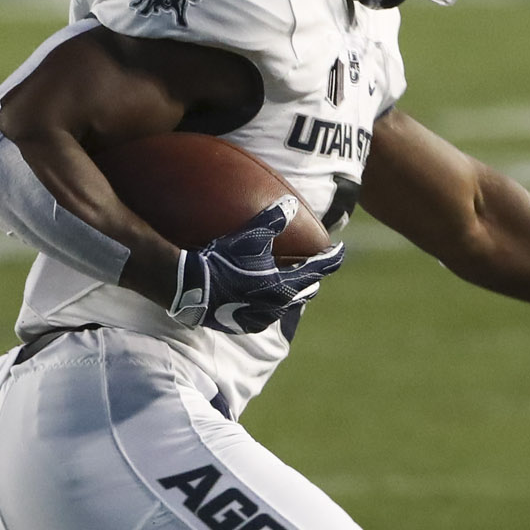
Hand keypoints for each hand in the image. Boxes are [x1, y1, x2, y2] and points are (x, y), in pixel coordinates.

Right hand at [169, 199, 344, 335]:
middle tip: (313, 268)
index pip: (317, 271)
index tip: (338, 250)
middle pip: (305, 292)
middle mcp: (277, 305)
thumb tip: (291, 203)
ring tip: (287, 285)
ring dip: (290, 294)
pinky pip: (264, 317)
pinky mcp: (243, 325)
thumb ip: (272, 220)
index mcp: (283, 285)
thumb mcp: (248, 237)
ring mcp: (260, 318)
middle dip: (311, 279)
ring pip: (286, 306)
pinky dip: (269, 307)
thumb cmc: (221, 260)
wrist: (190, 288)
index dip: (331, 259)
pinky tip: (261, 301)